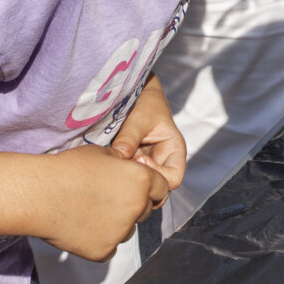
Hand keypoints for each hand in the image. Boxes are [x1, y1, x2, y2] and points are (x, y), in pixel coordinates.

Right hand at [34, 145, 170, 260]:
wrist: (40, 194)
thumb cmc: (68, 169)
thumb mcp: (103, 153)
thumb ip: (124, 163)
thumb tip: (129, 166)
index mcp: (142, 180)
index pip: (161, 188)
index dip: (150, 188)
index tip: (138, 189)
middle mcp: (137, 207)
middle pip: (145, 211)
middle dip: (132, 206)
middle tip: (106, 200)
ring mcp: (121, 232)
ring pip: (127, 231)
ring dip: (116, 225)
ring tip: (89, 212)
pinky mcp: (103, 250)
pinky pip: (109, 248)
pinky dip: (100, 241)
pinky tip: (82, 228)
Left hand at [110, 77, 185, 192]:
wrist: (136, 94)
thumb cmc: (145, 102)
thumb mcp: (139, 116)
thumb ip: (130, 137)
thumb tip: (119, 158)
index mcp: (173, 151)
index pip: (173, 178)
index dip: (158, 176)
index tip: (139, 159)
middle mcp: (162, 163)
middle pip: (157, 189)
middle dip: (141, 183)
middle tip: (123, 167)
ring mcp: (147, 166)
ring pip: (141, 187)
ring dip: (128, 181)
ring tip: (115, 165)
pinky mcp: (131, 166)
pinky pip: (128, 180)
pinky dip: (119, 177)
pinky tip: (109, 166)